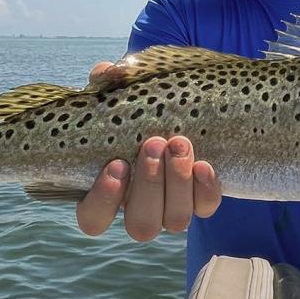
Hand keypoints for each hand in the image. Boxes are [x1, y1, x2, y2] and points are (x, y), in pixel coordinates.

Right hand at [75, 62, 221, 241]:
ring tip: (178, 143)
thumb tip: (108, 73)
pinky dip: (206, 188)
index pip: (93, 218)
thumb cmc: (140, 102)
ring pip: (174, 221)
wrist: (185, 103)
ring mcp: (172, 206)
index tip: (115, 165)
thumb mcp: (122, 88)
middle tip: (153, 143)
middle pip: (141, 225)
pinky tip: (204, 163)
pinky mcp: (201, 196)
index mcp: (107, 191)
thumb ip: (109, 81)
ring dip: (177, 184)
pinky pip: (206, 206)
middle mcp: (139, 207)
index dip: (103, 200)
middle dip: (149, 185)